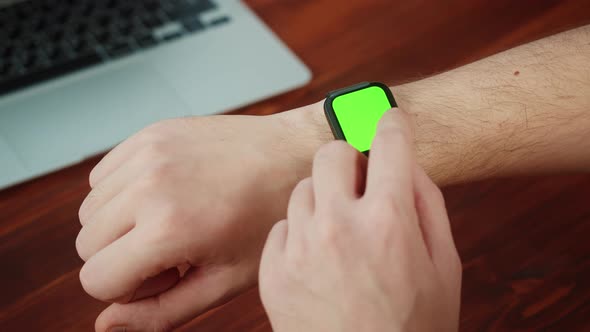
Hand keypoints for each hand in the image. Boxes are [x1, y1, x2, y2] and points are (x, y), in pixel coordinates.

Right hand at [76, 105, 328, 331]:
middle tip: (174, 248)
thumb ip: (161, 311)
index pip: (95, 279)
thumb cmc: (266, 218)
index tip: (170, 272)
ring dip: (119, 224)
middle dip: (121, 258)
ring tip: (171, 219)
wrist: (292, 156)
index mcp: (168, 228)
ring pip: (90, 209)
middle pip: (86, 245)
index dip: (129, 288)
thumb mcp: (223, 280)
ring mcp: (148, 152)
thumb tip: (106, 324)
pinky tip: (165, 194)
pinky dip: (122, 192)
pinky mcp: (150, 132)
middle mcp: (150, 185)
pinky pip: (103, 176)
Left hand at [259, 110, 461, 331]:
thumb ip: (428, 206)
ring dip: (324, 196)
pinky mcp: (273, 269)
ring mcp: (300, 247)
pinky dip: (300, 231)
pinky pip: (282, 225)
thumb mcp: (444, 268)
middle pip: (331, 152)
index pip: (388, 141)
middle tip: (359, 176)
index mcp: (389, 222)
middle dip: (349, 157)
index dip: (391, 123)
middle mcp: (339, 226)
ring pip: (302, 187)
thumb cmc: (411, 328)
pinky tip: (317, 256)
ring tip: (340, 227)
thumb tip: (407, 164)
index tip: (387, 118)